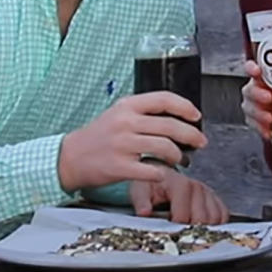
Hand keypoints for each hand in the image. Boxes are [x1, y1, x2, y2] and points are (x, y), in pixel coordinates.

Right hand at [58, 92, 205, 191]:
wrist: (70, 157)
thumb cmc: (98, 136)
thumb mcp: (118, 113)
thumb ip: (143, 112)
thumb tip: (176, 116)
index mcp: (127, 106)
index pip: (163, 99)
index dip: (185, 106)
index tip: (196, 116)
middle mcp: (125, 122)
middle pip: (170, 126)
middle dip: (191, 135)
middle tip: (200, 142)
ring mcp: (122, 145)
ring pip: (165, 147)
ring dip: (179, 156)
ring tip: (181, 160)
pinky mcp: (120, 167)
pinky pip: (152, 170)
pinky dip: (163, 173)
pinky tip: (163, 173)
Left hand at [130, 167, 229, 224]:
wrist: (160, 176)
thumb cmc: (151, 185)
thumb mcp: (140, 190)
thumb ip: (141, 201)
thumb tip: (144, 212)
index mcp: (180, 184)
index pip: (183, 215)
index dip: (176, 228)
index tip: (169, 233)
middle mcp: (197, 186)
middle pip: (202, 218)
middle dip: (191, 230)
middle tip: (180, 236)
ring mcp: (207, 192)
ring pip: (215, 218)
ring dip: (205, 228)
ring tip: (191, 232)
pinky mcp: (214, 198)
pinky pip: (223, 214)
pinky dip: (217, 224)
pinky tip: (204, 228)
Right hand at [241, 62, 271, 165]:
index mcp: (266, 77)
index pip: (252, 68)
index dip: (251, 68)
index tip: (257, 71)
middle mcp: (257, 90)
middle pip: (249, 89)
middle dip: (257, 93)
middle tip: (269, 98)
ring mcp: (255, 107)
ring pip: (248, 107)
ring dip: (258, 112)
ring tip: (270, 118)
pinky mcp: (256, 123)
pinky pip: (253, 125)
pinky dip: (260, 128)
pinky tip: (268, 132)